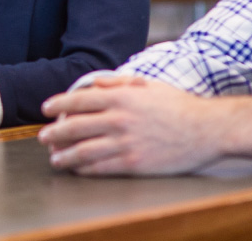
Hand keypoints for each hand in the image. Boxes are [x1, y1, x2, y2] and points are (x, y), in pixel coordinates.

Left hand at [37, 79, 251, 175]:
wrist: (208, 129)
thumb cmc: (179, 105)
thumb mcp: (148, 85)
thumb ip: (119, 83)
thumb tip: (94, 83)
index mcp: (121, 97)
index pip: (78, 100)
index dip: (58, 104)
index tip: (46, 109)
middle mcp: (119, 119)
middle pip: (74, 126)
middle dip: (54, 133)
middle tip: (43, 137)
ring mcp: (126, 142)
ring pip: (83, 151)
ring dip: (64, 155)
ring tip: (55, 158)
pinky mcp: (134, 163)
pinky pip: (101, 168)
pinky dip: (84, 168)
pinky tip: (77, 168)